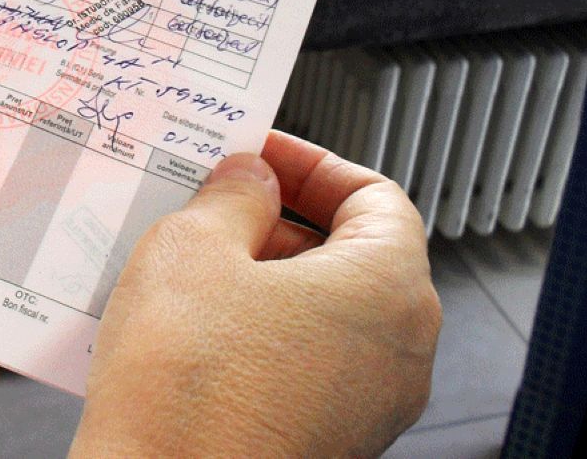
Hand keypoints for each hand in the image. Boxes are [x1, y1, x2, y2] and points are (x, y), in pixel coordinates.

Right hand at [72, 131, 440, 457]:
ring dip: (261, 271)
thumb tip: (250, 179)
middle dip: (277, 217)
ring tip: (190, 256)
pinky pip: (302, 357)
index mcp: (389, 291)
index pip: (377, 196)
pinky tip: (192, 317)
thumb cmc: (188, 385)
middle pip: (351, 251)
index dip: (313, 163)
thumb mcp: (194, 246)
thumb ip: (234, 194)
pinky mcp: (326, 436)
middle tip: (212, 198)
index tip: (260, 155)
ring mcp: (366, 404)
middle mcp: (398, 354)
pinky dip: (258, 325)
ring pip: (322, 307)